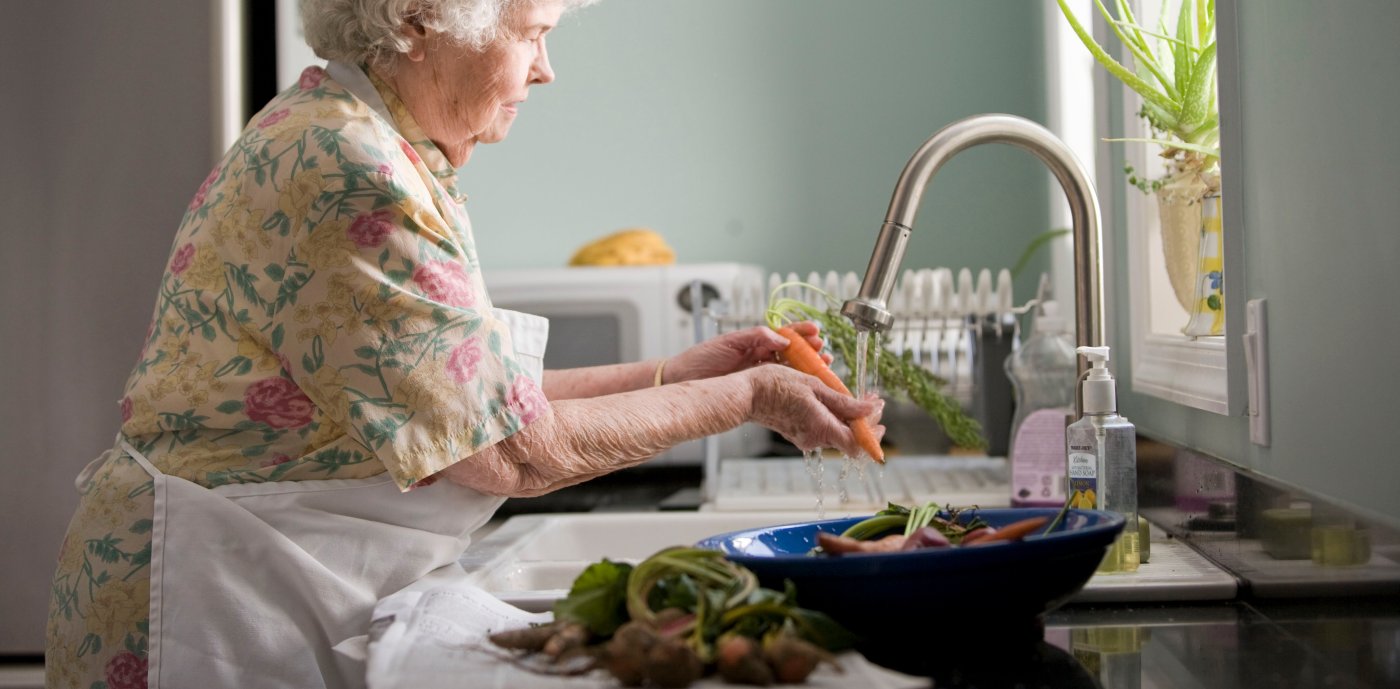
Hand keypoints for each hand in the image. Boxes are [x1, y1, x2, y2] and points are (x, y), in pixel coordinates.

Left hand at [663, 322, 830, 383]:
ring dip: (808, 368)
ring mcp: (759, 374)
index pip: (784, 334)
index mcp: (754, 342)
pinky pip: (779, 387)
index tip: (816, 331)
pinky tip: (806, 387)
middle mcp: (760, 357)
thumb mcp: (729, 342)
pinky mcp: (756, 391)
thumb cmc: (700, 359)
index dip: (801, 332)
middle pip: (793, 352)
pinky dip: (795, 386)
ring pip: (790, 370)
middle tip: (824, 352)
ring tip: (823, 366)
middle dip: (811, 351)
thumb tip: (782, 338)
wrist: (682, 380)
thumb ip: (756, 337)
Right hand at [745, 365, 884, 457]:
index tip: (879, 412)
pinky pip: (823, 429)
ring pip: (837, 433)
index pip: (857, 444)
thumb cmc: (775, 385)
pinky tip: (834, 401)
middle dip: (865, 421)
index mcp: (821, 428)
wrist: (746, 394)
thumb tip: (869, 410)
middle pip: (849, 438)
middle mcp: (814, 439)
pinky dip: (834, 417)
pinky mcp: (798, 433)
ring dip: (850, 418)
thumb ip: (843, 402)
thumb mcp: (814, 386)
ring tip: (855, 397)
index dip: (873, 433)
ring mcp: (805, 438)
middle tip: (872, 402)